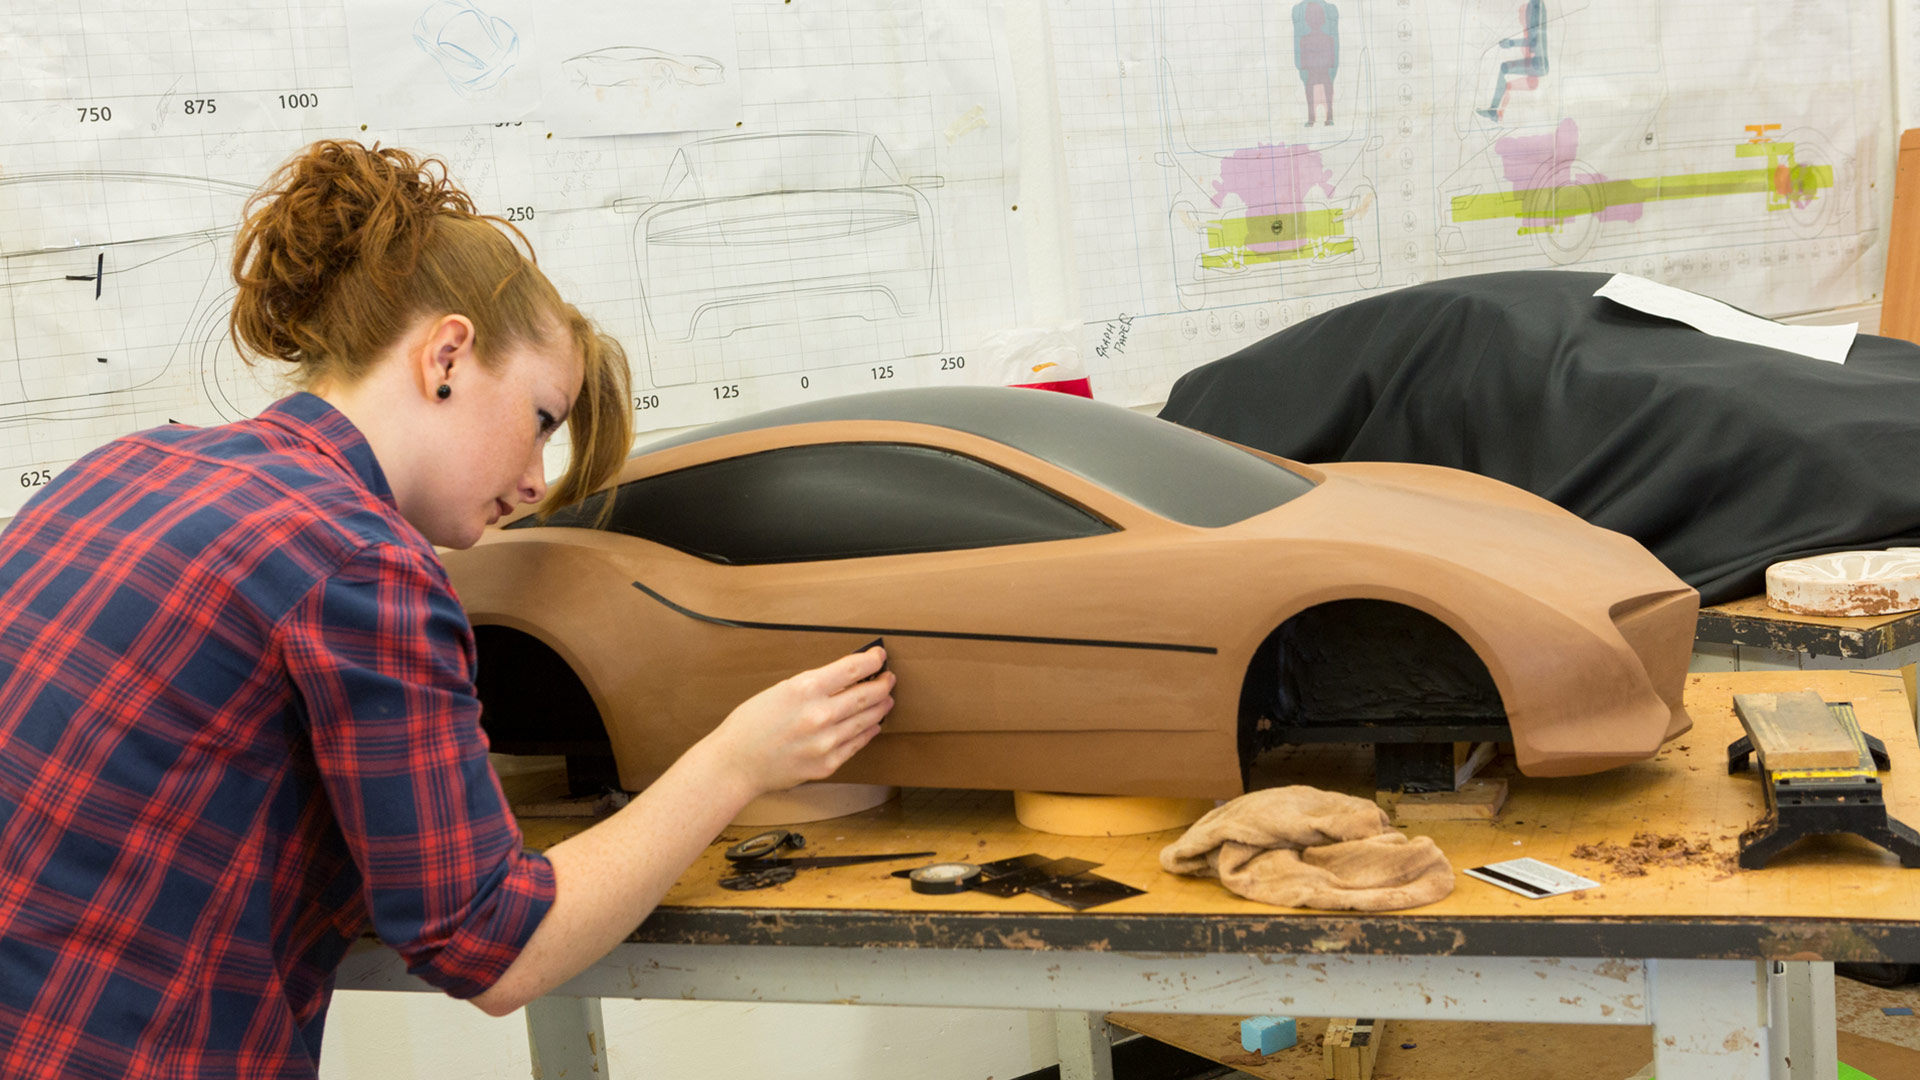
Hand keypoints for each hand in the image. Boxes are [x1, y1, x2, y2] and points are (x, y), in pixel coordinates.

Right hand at [700, 648, 895, 796]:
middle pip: (867, 694)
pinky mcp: (827, 764)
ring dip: (880, 708)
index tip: (879, 657)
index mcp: (805, 689)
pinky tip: (871, 725)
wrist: (736, 763)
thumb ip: (815, 685)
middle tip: (888, 679)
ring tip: (885, 700)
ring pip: (867, 720)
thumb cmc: (751, 724)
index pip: (852, 669)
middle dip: (882, 684)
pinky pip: (856, 744)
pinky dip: (867, 732)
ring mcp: (826, 742)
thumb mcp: (780, 690)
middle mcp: (819, 715)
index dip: (871, 660)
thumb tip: (847, 678)